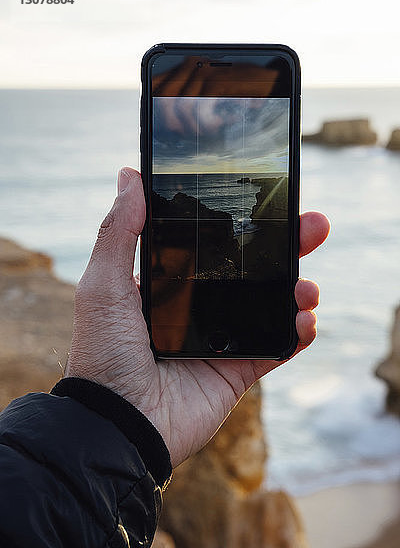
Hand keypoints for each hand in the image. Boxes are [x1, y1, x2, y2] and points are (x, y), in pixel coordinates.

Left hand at [65, 168, 329, 467]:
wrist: (118, 423)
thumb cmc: (103, 352)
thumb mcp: (103, 283)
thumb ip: (120, 231)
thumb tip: (130, 175)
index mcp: (169, 282)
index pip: (214, 243)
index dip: (242, 224)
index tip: (269, 201)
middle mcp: (197, 306)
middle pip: (251, 269)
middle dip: (285, 247)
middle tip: (313, 225)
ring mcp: (220, 338)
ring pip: (270, 304)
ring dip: (297, 289)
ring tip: (306, 284)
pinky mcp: (236, 369)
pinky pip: (276, 348)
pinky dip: (297, 333)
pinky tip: (305, 319)